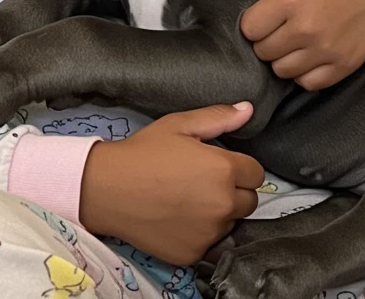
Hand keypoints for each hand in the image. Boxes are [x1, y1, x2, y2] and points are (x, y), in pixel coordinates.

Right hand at [79, 102, 263, 264]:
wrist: (108, 188)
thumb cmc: (144, 151)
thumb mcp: (180, 125)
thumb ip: (219, 117)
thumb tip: (249, 110)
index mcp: (225, 170)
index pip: (256, 173)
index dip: (239, 166)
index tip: (218, 164)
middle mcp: (223, 205)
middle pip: (249, 201)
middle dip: (233, 191)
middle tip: (203, 181)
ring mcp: (209, 233)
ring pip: (230, 223)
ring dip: (219, 213)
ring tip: (189, 199)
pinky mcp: (193, 253)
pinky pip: (210, 243)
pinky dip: (200, 233)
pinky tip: (178, 217)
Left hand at [221, 0, 364, 89]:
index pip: (250, 29)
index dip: (254, 22)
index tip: (266, 14)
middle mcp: (307, 28)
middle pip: (264, 52)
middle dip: (267, 40)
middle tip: (281, 26)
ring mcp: (327, 50)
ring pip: (283, 71)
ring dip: (284, 58)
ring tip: (295, 39)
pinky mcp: (344, 65)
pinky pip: (309, 84)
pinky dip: (306, 73)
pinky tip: (310, 53)